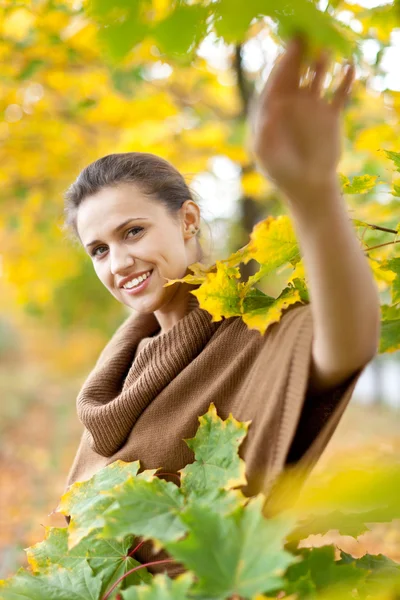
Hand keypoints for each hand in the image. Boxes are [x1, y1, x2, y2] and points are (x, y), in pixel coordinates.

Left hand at [250, 36, 355, 209]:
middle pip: (294, 72)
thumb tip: (270, 110)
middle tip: (303, 39)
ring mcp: (310, 106)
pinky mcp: (330, 113)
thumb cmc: (281, 172)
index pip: (274, 82)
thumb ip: (264, 132)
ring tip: (324, 53)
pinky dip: (344, 80)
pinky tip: (348, 68)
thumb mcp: (266, 154)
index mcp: (271, 109)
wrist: (307, 186)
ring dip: (321, 62)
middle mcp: (290, 102)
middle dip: (297, 56)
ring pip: (316, 77)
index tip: (285, 54)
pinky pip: (339, 92)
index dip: (279, 67)